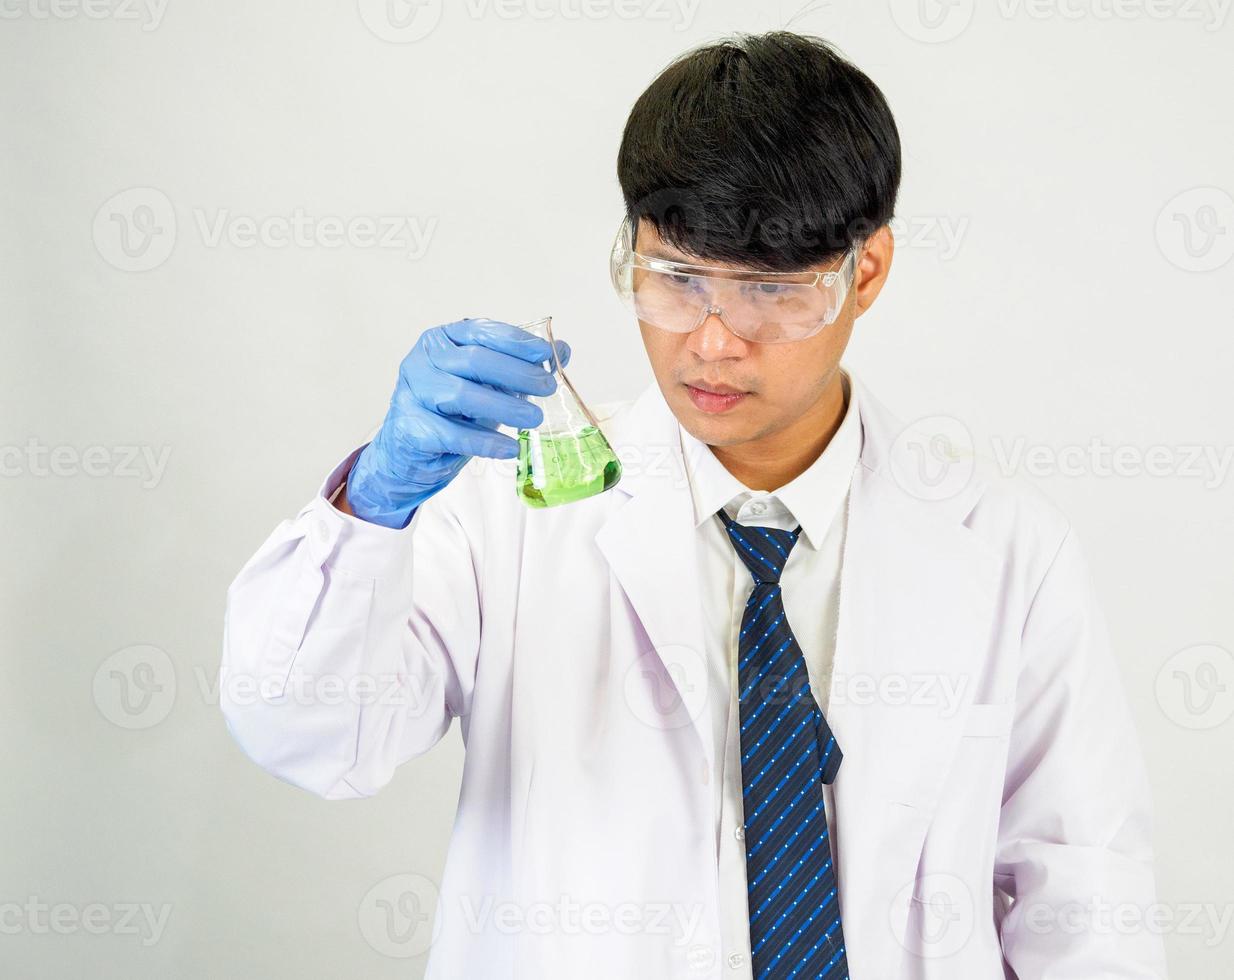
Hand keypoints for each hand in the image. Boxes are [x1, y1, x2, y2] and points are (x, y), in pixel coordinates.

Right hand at [345, 318, 569, 527]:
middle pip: (475, 360)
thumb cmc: (451, 411)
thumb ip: (521, 365)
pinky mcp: (409, 427)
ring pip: (463, 394)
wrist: (411, 451)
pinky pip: (452, 434)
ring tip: (534, 419)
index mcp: (443, 339)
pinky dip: (485, 442)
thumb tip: (563, 350)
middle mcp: (423, 359)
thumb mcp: (488, 384)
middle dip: (517, 373)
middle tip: (547, 388)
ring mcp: (412, 392)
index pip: (482, 332)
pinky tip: (510, 448)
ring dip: (504, 407)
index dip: (517, 342)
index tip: (547, 354)